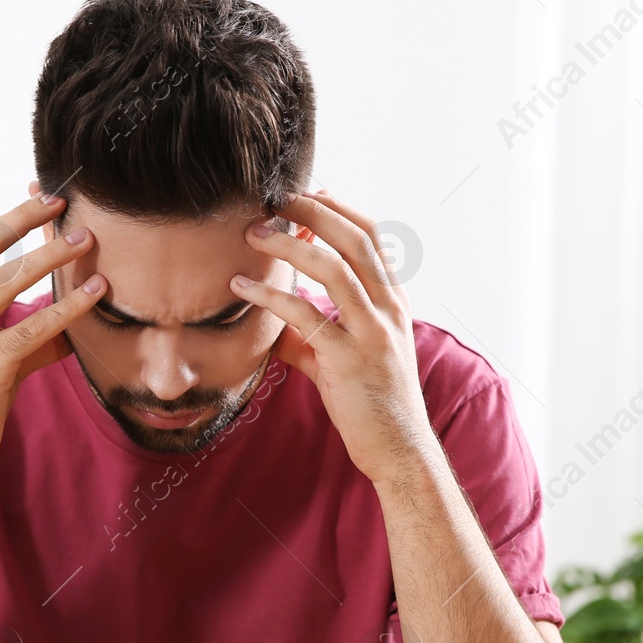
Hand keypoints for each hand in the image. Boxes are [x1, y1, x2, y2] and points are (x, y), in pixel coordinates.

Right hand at [0, 184, 106, 489]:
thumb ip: (23, 338)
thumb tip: (68, 329)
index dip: (8, 221)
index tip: (41, 204)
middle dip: (25, 222)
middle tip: (63, 205)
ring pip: (10, 281)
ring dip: (52, 257)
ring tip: (86, 240)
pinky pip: (34, 329)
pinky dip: (68, 308)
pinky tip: (94, 296)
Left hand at [230, 189, 439, 484]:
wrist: (399, 450)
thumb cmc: (371, 405)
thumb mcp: (342, 360)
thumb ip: (312, 338)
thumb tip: (276, 327)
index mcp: (392, 302)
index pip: (371, 237)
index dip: (338, 208)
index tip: (305, 192)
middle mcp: (389, 309)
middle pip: (355, 239)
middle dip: (312, 210)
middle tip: (272, 199)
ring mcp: (373, 332)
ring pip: (335, 269)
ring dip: (289, 245)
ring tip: (253, 234)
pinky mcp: (351, 360)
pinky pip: (307, 315)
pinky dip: (271, 295)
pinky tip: (243, 287)